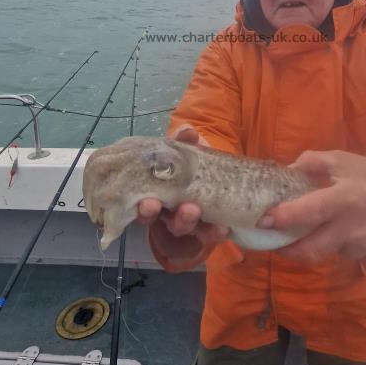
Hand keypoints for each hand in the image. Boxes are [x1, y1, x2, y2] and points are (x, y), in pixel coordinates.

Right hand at [137, 124, 228, 260]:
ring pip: (180, 227)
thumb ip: (184, 142)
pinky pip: (209, 235)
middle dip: (154, 213)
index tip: (147, 203)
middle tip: (155, 206)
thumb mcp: (187, 152)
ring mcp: (185, 222)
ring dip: (184, 220)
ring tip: (192, 210)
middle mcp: (165, 212)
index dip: (144, 208)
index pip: (143, 205)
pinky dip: (215, 231)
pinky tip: (222, 226)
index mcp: (155, 193)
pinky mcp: (206, 231)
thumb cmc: (192, 166)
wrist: (218, 182)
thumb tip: (186, 129)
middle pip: (155, 218)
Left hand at [257, 150, 365, 263]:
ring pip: (320, 253)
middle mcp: (353, 225)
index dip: (287, 217)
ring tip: (284, 237)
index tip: (264, 220)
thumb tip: (283, 172)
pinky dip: (318, 244)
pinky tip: (314, 233)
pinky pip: (332, 252)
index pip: (313, 211)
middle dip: (286, 248)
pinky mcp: (360, 252)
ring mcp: (359, 243)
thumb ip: (310, 163)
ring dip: (299, 248)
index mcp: (347, 196)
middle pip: (313, 247)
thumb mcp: (338, 159)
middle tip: (267, 238)